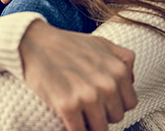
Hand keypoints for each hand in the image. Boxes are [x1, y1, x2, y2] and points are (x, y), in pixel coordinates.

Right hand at [19, 19, 137, 130]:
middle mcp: (107, 84)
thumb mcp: (101, 43)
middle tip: (86, 104)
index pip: (129, 103)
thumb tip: (131, 79)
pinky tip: (67, 119)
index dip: (114, 103)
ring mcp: (87, 96)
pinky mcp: (67, 106)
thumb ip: (122, 58)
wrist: (34, 41)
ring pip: (99, 128)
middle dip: (102, 112)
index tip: (101, 100)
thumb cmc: (65, 43)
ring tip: (77, 112)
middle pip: (115, 117)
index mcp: (118, 70)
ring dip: (88, 123)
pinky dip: (74, 128)